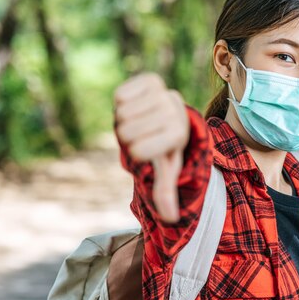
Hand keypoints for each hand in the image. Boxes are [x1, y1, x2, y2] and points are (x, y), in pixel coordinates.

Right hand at [114, 73, 189, 222]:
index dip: (136, 153)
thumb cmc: (165, 146)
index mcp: (178, 135)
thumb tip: (170, 219)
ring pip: (121, 114)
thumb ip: (166, 191)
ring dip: (125, 119)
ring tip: (142, 119)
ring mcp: (164, 94)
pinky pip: (120, 95)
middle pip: (125, 133)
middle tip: (144, 133)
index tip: (150, 147)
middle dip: (129, 136)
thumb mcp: (166, 167)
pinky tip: (137, 104)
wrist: (169, 114)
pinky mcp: (151, 80)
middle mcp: (175, 112)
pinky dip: (123, 102)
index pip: (137, 151)